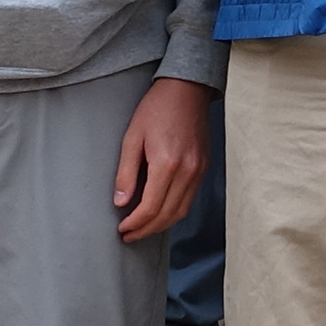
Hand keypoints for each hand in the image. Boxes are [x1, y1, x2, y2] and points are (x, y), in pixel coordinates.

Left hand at [114, 78, 212, 239]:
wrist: (187, 89)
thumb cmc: (156, 108)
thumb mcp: (132, 137)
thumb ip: (126, 172)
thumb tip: (121, 202)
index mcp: (167, 163)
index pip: (151, 207)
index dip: (135, 224)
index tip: (121, 229)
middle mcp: (188, 171)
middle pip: (168, 215)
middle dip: (146, 230)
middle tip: (128, 236)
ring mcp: (199, 170)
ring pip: (181, 211)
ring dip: (161, 225)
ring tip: (142, 229)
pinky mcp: (204, 167)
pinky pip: (190, 199)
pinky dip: (174, 211)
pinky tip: (160, 212)